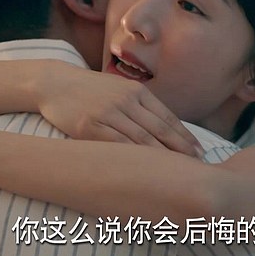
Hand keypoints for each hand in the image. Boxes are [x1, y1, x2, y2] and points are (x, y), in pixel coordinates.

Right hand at [37, 62, 202, 156]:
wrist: (54, 82)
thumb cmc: (89, 90)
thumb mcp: (118, 90)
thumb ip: (140, 106)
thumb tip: (164, 129)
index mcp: (137, 91)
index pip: (168, 117)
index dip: (185, 137)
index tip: (200, 152)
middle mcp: (126, 100)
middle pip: (160, 129)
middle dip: (181, 149)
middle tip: (198, 166)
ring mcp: (108, 112)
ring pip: (142, 139)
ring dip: (162, 157)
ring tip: (177, 173)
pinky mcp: (90, 126)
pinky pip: (117, 145)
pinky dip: (134, 158)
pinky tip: (145, 171)